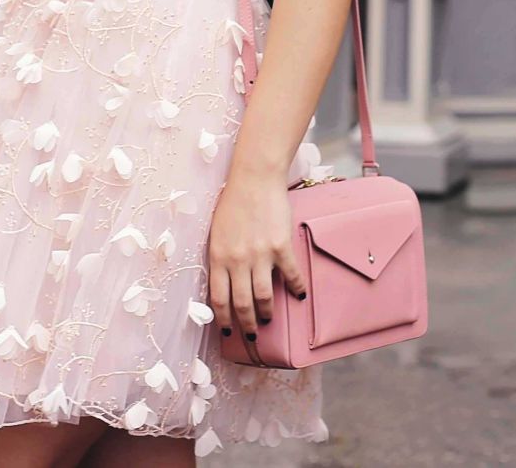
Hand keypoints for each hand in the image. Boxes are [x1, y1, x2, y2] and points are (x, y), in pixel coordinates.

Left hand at [205, 166, 306, 344]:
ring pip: (264, 296)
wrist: (254, 178)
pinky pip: (290, 275)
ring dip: (266, 313)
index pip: (219, 299)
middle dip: (246, 325)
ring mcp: (260, 255)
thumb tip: (225, 285)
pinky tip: (298, 296)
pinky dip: (296, 288)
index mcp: (218, 257)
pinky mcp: (281, 247)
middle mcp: (238, 260)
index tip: (227, 333)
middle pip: (242, 304)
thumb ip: (220, 258)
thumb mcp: (217, 233)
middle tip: (251, 336)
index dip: (223, 321)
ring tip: (268, 320)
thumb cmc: (232, 203)